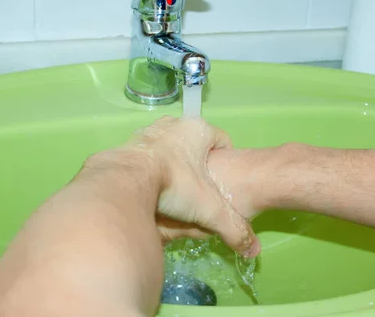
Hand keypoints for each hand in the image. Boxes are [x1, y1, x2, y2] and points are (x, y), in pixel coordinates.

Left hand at [129, 116, 259, 257]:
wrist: (122, 180)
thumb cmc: (173, 184)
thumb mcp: (209, 209)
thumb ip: (233, 227)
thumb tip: (252, 250)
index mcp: (197, 130)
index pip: (222, 140)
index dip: (225, 162)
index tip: (221, 183)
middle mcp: (173, 124)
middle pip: (195, 144)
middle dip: (198, 166)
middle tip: (198, 191)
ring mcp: (149, 130)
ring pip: (170, 147)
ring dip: (174, 165)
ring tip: (175, 191)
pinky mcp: (128, 142)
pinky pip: (148, 154)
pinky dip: (152, 168)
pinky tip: (151, 188)